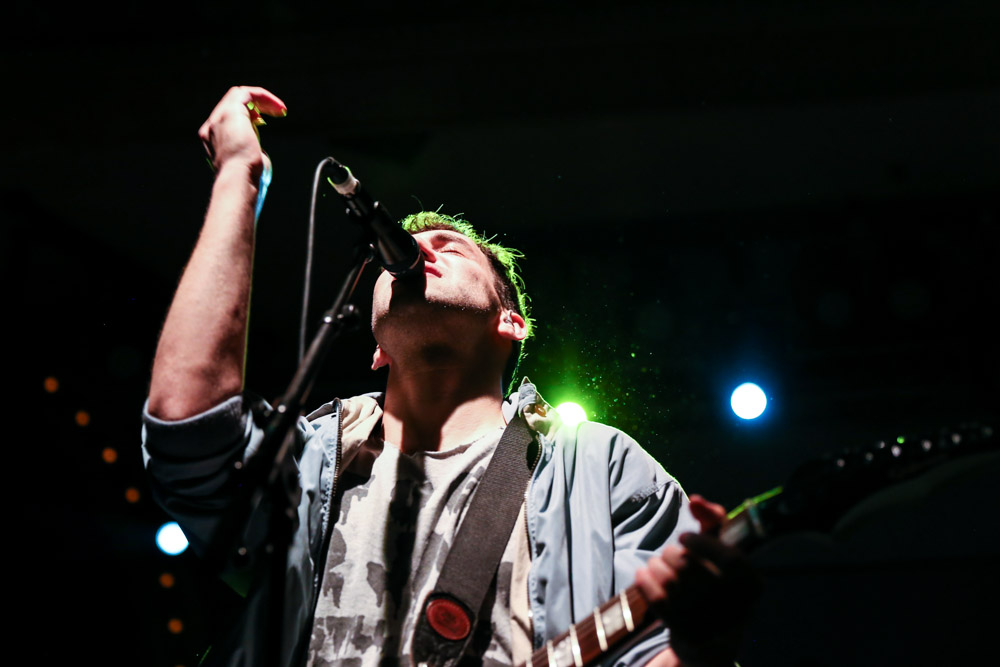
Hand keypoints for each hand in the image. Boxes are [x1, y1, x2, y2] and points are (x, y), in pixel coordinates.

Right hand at [198, 86, 286, 175]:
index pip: (229, 117)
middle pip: (233, 103)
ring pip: (238, 95)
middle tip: (276, 112)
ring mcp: (218, 118)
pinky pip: (246, 93)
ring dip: (261, 99)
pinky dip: (263, 96)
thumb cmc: (245, 177)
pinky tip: (278, 108)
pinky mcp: (230, 112)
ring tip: (279, 109)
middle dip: (255, 105)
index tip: (263, 122)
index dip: (247, 116)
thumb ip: (249, 152)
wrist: (237, 178)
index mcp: (212, 138)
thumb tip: (260, 152)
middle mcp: (211, 126)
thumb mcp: (246, 163)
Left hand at [634, 495, 761, 666]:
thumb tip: (696, 499)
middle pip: (691, 567)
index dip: (702, 543)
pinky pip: (659, 601)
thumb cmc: (714, 580)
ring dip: (655, 566)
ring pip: (671, 583)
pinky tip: (643, 576)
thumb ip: (713, 520)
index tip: (683, 537)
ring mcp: (712, 624)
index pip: (729, 559)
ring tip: (656, 565)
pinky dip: (645, 583)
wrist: (710, 637)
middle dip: (671, 554)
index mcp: (752, 584)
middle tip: (668, 554)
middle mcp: (737, 606)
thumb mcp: (720, 550)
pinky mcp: (689, 634)